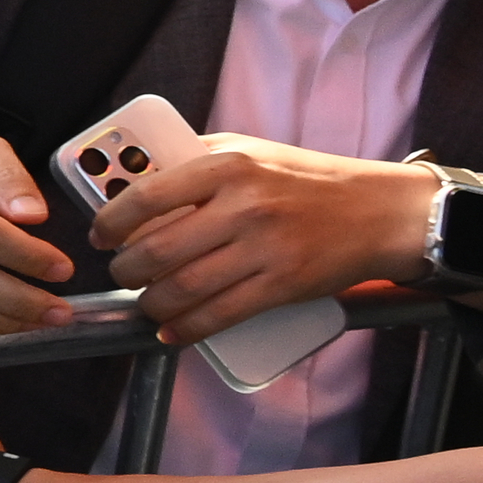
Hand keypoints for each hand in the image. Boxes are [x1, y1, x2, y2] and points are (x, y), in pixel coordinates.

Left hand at [90, 135, 433, 348]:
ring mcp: (264, 248)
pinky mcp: (283, 285)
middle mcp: (243, 205)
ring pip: (184, 288)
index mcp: (227, 166)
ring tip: (146, 303)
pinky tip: (171, 332)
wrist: (381, 212)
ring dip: (152, 304)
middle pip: (158, 250)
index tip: (101, 237)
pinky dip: (186, 329)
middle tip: (122, 274)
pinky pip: (221, 315)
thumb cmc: (307, 180)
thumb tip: (136, 183)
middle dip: (126, 271)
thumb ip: (195, 161)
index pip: (146, 197)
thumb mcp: (250, 151)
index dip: (111, 222)